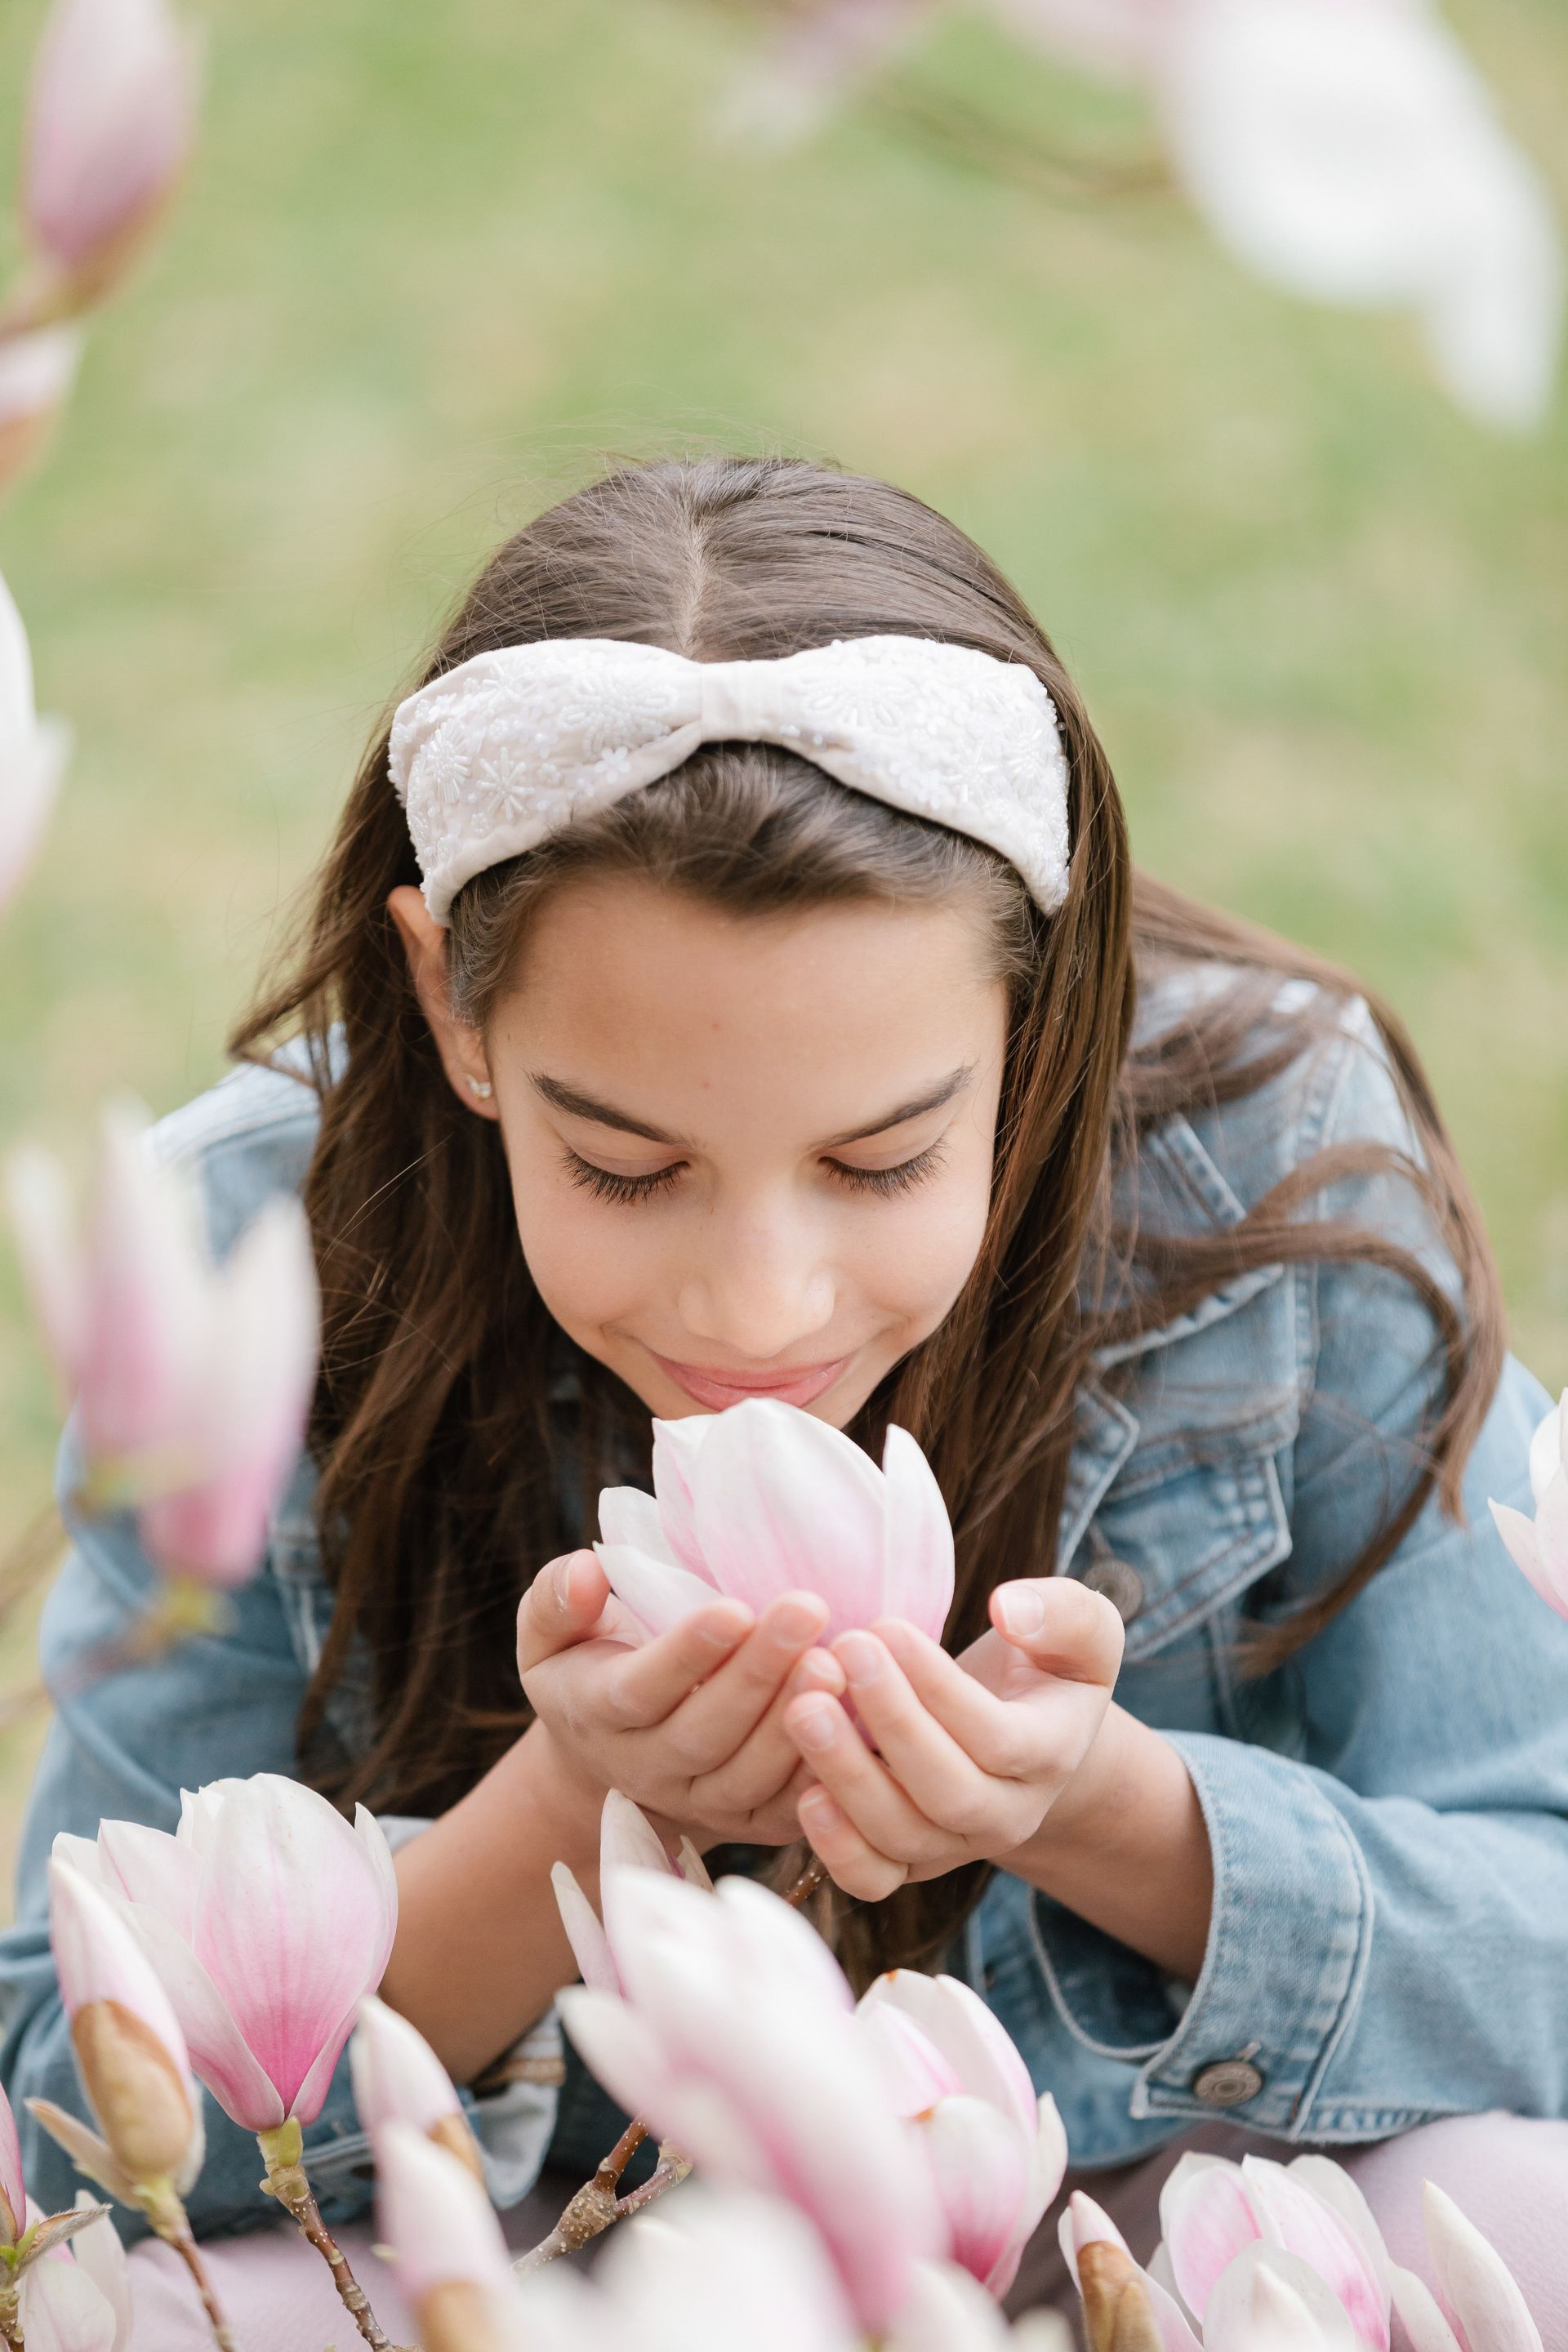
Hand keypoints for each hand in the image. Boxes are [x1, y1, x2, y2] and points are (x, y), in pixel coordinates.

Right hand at [517, 1549, 847, 1845]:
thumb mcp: (551, 1634)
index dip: (687, 1654)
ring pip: (748, 1777)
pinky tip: (856, 1722)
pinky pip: (787, 1810)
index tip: (735, 1607)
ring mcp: (700, 1804)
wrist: (609, 1760)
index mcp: (599, 1715)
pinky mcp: (749, 1824)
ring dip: (794, 1722)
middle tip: (808, 1609)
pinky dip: (822, 1775)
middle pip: (703, 1734)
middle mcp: (646, 1769)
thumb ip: (557, 1599)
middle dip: (758, 1674)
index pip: (640, 1690)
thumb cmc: (590, 1667)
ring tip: (837, 1660)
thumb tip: (586, 1572)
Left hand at [782, 1578, 1123, 1900]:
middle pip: (948, 1792)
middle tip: (841, 1653)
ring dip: (847, 1774)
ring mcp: (956, 1844)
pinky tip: (803, 1792)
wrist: (1025, 1734)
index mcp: (1052, 1755)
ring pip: (902, 1836)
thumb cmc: (1043, 1666)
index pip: (997, 1738)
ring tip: (803, 1708)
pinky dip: (836, 1847)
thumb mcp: (1080, 1631)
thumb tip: (1008, 1609)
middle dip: (890, 1722)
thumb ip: (1062, 1614)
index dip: (939, 1688)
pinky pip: (872, 1878)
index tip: (886, 1629)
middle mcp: (1008, 1814)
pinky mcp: (909, 1861)